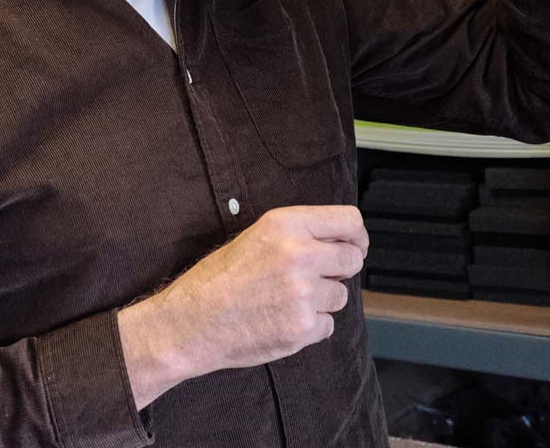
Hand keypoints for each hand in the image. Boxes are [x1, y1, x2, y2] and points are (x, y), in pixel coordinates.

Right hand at [117, 205, 367, 408]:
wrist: (192, 322)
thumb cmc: (219, 279)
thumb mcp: (257, 235)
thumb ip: (300, 233)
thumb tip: (342, 239)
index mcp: (286, 224)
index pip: (349, 220)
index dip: (358, 236)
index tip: (355, 245)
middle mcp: (299, 255)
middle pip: (353, 259)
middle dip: (340, 269)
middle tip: (317, 277)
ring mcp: (303, 293)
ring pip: (342, 296)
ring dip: (323, 300)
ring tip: (287, 301)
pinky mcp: (302, 327)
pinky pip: (328, 325)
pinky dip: (312, 326)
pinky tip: (283, 320)